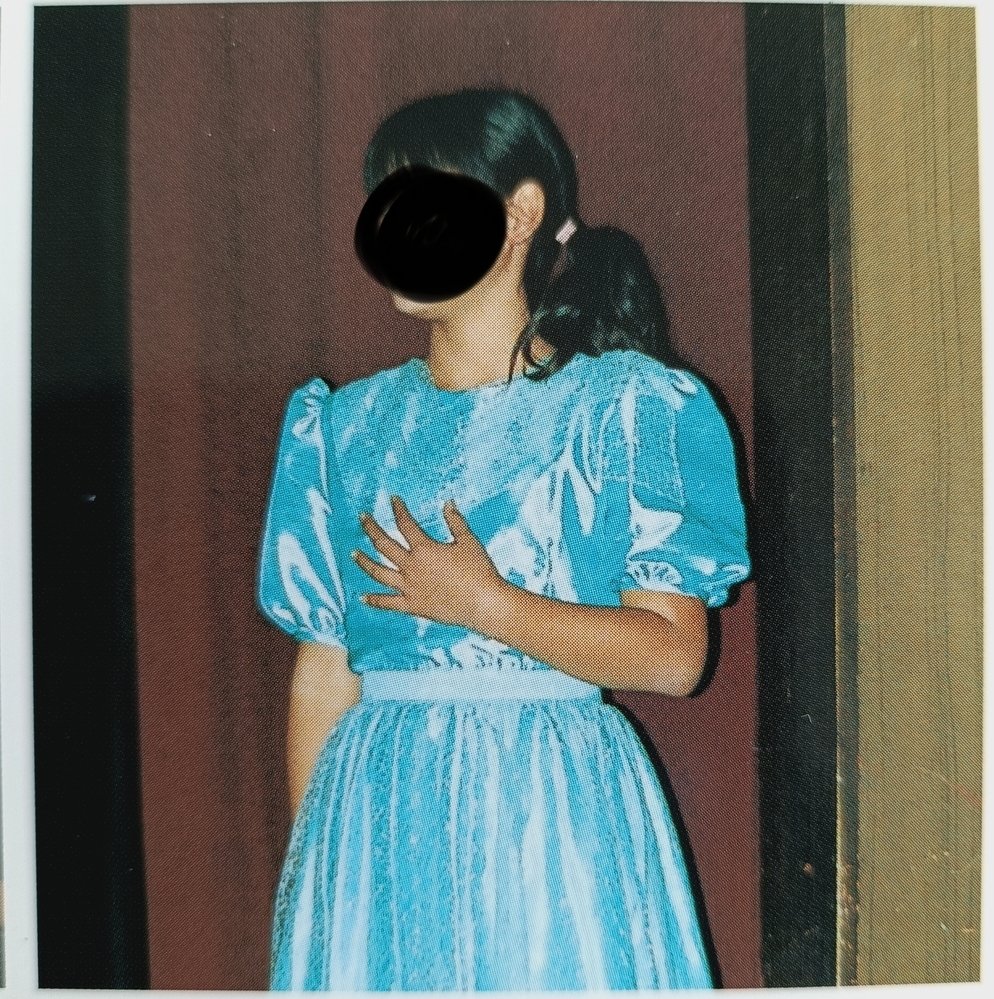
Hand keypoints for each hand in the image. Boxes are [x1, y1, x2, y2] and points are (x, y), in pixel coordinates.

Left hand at [351, 496, 510, 629]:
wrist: (483, 603)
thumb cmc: (479, 571)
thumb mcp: (468, 541)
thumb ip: (455, 521)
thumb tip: (447, 502)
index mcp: (424, 549)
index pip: (405, 524)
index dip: (398, 509)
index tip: (393, 500)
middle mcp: (411, 567)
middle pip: (383, 545)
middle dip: (371, 528)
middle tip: (363, 518)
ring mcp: (408, 587)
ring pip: (378, 572)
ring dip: (364, 562)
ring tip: (354, 554)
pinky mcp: (412, 606)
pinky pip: (388, 603)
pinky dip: (374, 600)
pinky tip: (362, 597)